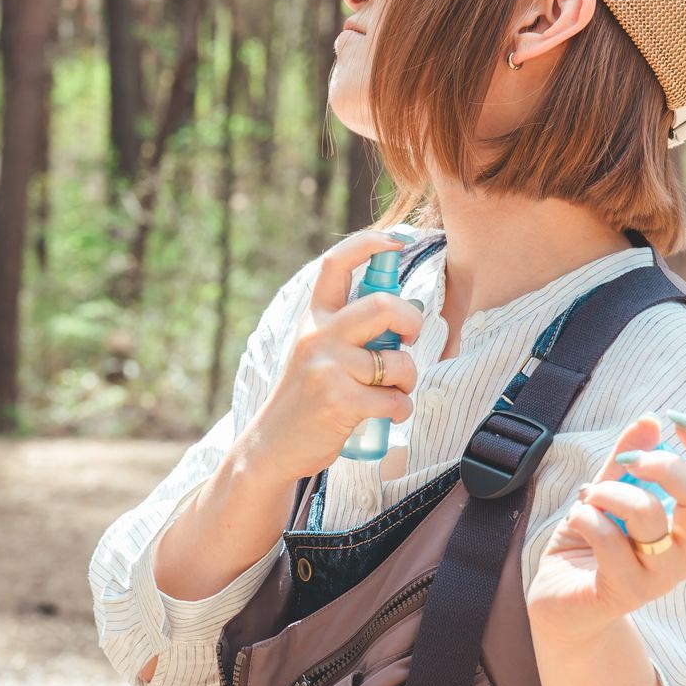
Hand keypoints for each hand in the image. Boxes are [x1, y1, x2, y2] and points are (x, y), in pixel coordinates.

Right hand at [232, 229, 427, 483]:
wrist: (273, 445)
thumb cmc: (308, 397)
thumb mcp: (317, 351)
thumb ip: (349, 330)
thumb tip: (403, 314)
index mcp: (314, 318)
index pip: (336, 264)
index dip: (369, 243)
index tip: (397, 240)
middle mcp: (318, 336)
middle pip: (383, 305)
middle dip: (411, 319)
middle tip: (410, 337)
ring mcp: (327, 368)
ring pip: (398, 362)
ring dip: (408, 381)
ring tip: (393, 392)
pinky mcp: (340, 401)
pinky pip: (395, 399)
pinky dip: (400, 410)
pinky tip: (387, 416)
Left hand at [526, 410, 685, 646]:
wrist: (562, 605)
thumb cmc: (592, 545)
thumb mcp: (608, 494)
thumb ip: (628, 461)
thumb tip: (651, 419)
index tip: (679, 421)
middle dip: (664, 465)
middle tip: (629, 460)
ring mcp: (659, 578)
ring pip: (647, 513)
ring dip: (610, 491)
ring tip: (590, 496)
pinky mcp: (625, 592)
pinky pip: (607, 537)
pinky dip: (584, 516)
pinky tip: (576, 521)